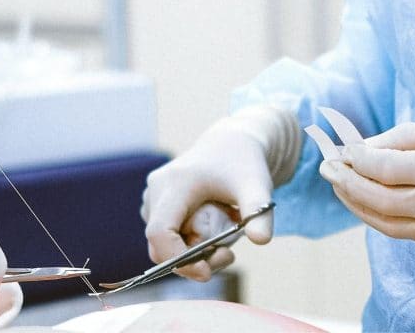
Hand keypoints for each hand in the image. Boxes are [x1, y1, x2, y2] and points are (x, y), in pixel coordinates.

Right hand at [141, 106, 298, 280]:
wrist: (233, 143)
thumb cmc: (244, 163)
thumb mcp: (257, 185)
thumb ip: (259, 212)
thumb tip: (261, 240)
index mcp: (174, 183)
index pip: (160, 233)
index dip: (177, 259)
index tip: (207, 272)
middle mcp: (156, 189)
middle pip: (160, 244)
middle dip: (192, 260)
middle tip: (228, 255)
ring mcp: (153, 197)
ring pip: (162, 244)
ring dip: (191, 253)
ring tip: (226, 240)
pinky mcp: (156, 204)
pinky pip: (165, 236)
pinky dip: (187, 244)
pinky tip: (213, 231)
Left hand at [320, 122, 414, 248]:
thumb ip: (410, 138)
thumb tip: (366, 145)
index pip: (388, 167)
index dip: (358, 158)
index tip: (341, 148)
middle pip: (380, 198)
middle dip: (347, 182)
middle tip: (327, 167)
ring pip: (387, 223)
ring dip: (356, 204)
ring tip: (339, 184)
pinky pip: (404, 233)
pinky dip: (378, 218)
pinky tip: (365, 202)